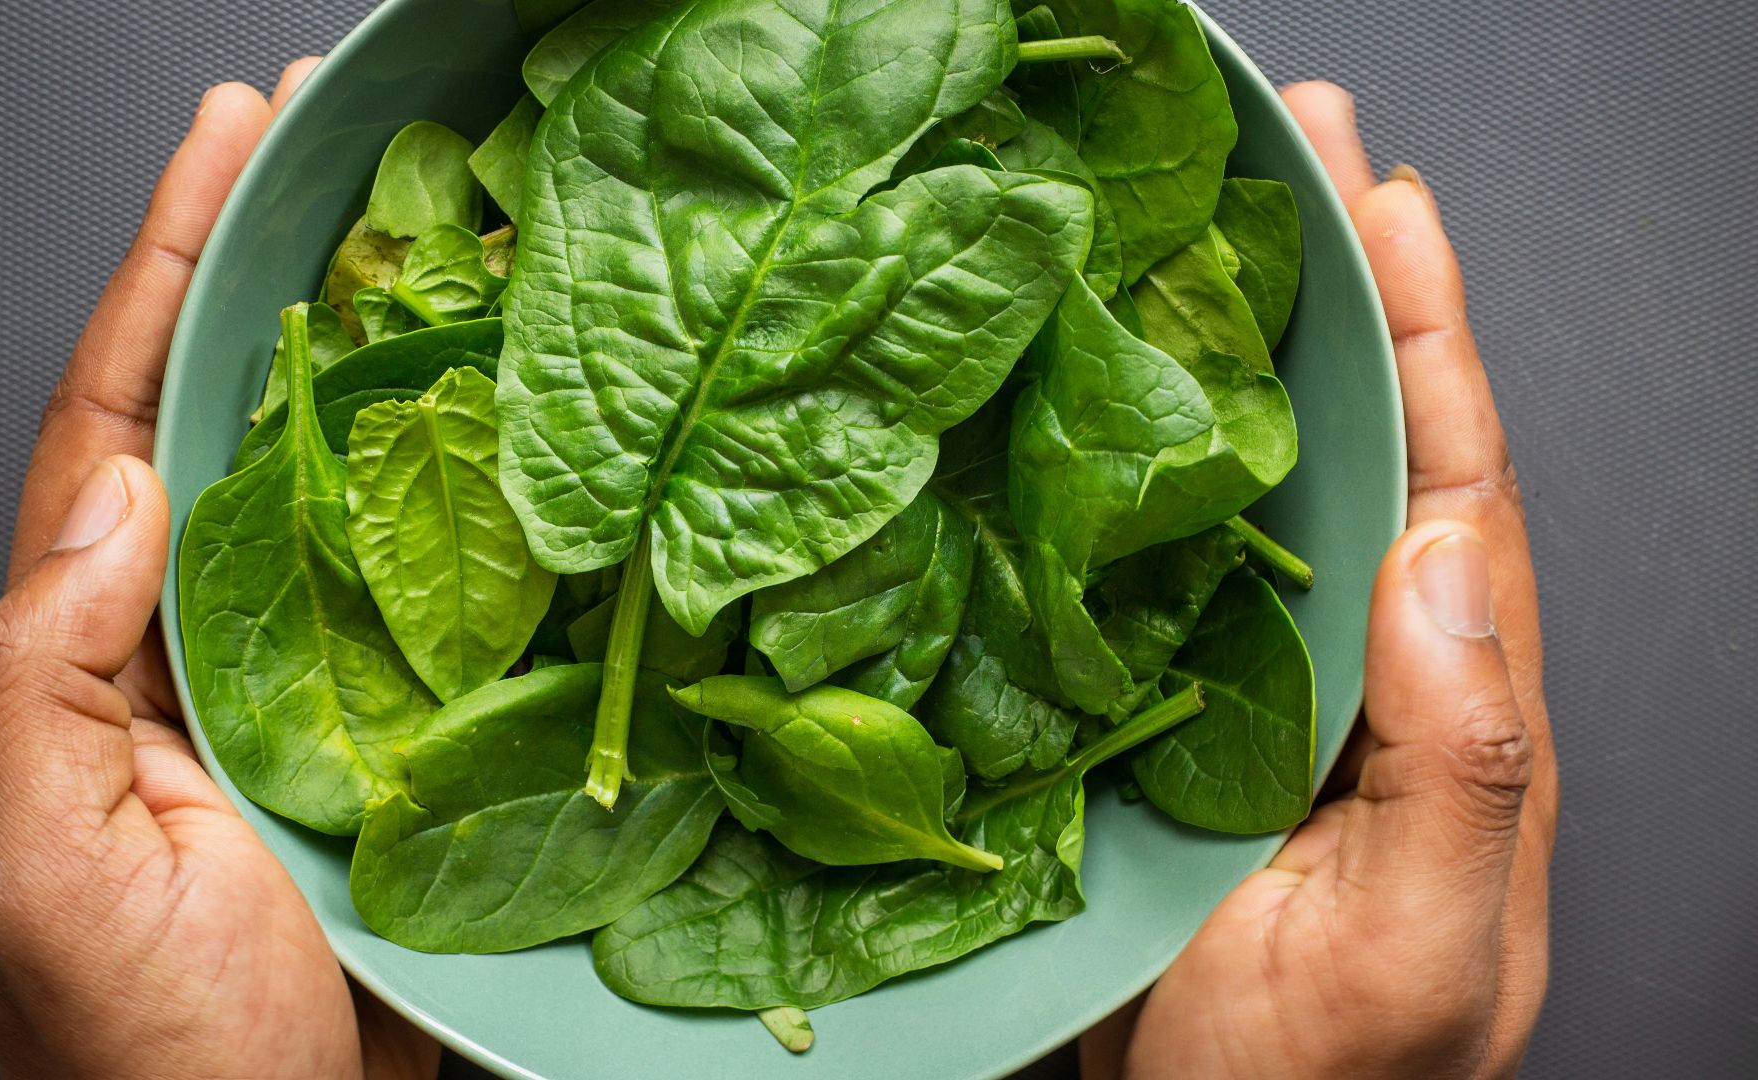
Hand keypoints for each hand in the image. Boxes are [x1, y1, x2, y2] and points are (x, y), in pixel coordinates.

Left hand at [0, 63, 440, 1079]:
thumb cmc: (149, 1060)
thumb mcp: (42, 873)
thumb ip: (37, 680)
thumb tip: (108, 494)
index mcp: (90, 660)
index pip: (115, 426)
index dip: (162, 273)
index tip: (222, 146)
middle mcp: (194, 647)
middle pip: (229, 421)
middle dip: (265, 271)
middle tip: (330, 143)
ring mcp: (304, 687)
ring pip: (339, 492)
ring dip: (377, 362)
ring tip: (429, 239)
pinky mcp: (399, 735)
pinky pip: (430, 592)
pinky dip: (464, 499)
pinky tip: (509, 431)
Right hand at [1081, 83, 1558, 1078]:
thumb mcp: (1427, 950)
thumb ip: (1471, 767)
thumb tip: (1448, 560)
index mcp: (1443, 703)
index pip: (1453, 480)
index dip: (1424, 331)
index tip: (1386, 198)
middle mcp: (1347, 669)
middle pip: (1352, 444)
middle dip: (1332, 287)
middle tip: (1291, 144)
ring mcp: (1239, 687)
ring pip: (1241, 487)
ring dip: (1222, 351)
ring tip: (1189, 222)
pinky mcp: (1136, 718)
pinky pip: (1131, 568)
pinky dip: (1113, 469)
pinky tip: (1073, 394)